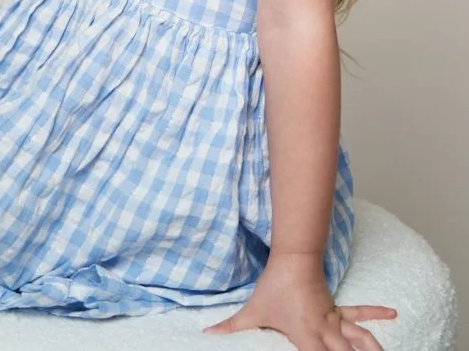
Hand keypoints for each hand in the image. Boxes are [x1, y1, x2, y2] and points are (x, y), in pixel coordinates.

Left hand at [202, 252, 396, 348]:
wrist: (292, 257)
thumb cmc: (273, 286)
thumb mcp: (251, 311)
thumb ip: (230, 327)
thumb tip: (206, 333)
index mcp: (306, 337)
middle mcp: (325, 332)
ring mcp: (334, 320)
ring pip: (360, 338)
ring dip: (372, 348)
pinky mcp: (337, 308)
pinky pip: (360, 312)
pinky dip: (377, 314)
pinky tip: (393, 314)